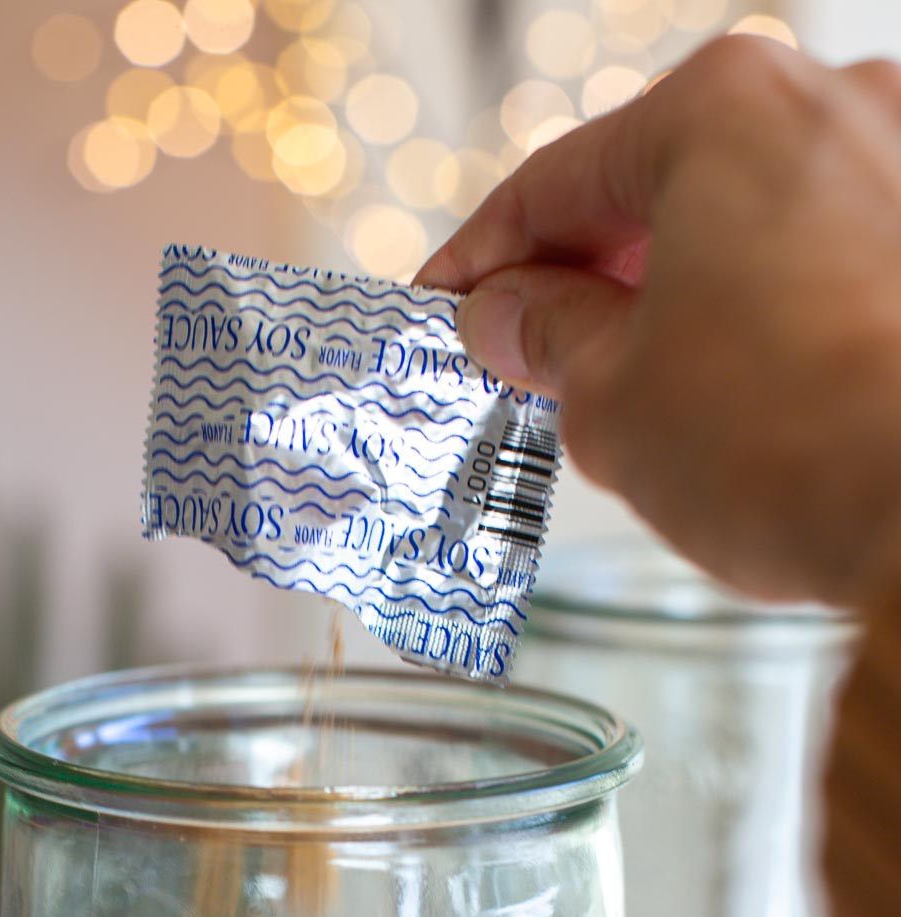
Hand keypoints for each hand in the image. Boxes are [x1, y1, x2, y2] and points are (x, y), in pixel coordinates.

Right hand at [416, 38, 900, 605]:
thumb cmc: (789, 446)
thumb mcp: (608, 398)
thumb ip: (545, 334)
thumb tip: (510, 315)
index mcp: (724, 109)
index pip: (558, 180)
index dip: (484, 257)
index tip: (449, 304)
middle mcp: (834, 102)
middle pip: (664, 186)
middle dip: (586, 274)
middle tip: (526, 357)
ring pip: (750, 222)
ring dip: (678, 292)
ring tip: (630, 386)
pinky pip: (823, 257)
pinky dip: (763, 309)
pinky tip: (733, 388)